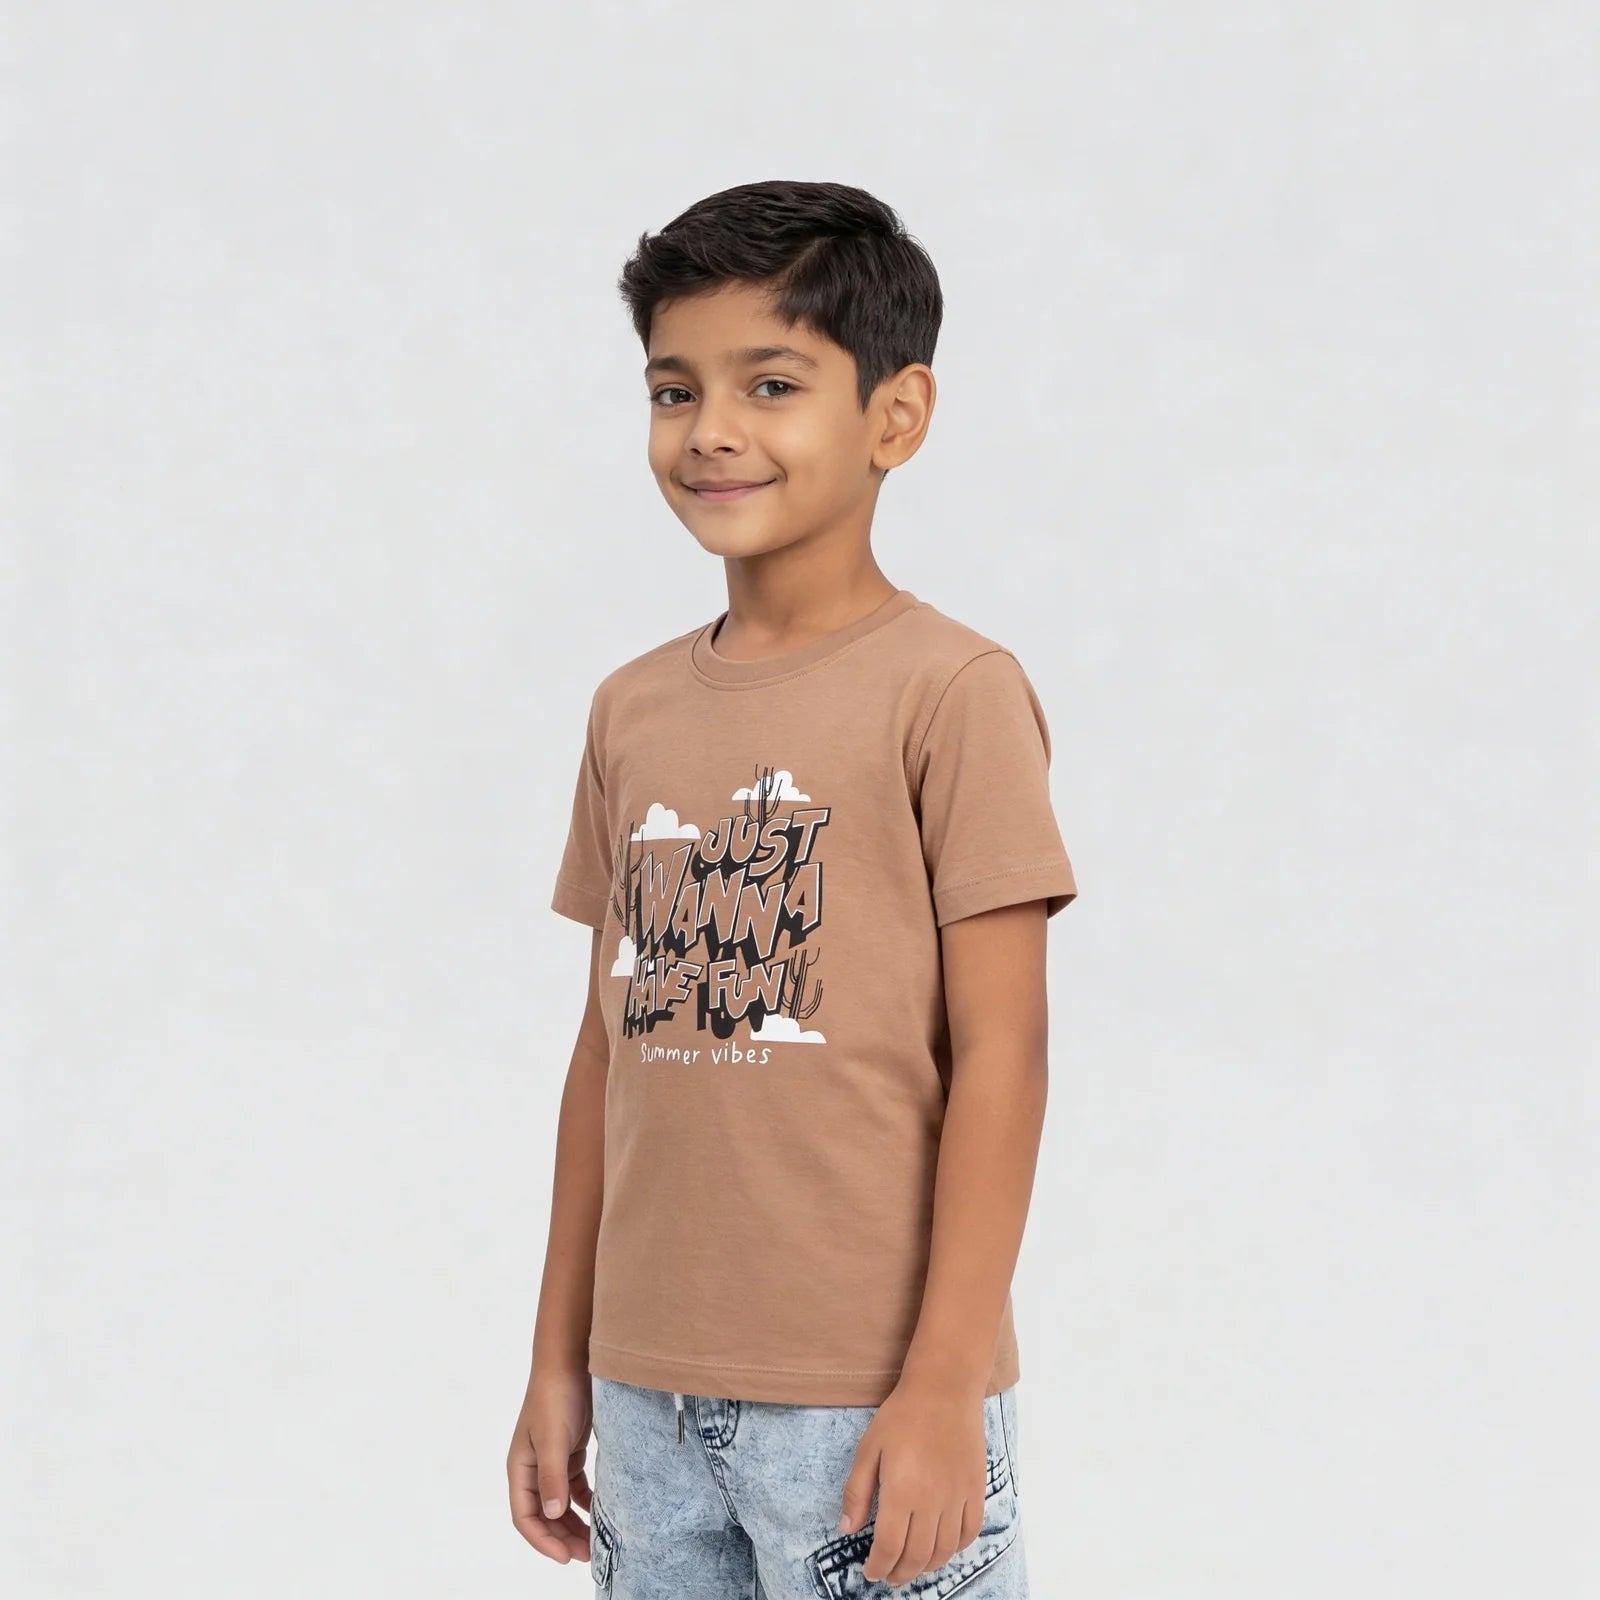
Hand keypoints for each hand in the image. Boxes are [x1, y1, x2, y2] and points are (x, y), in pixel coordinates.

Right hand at [506, 1362, 594, 1563]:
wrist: (571, 1361)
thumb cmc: (555, 1398)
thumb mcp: (553, 1439)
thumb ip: (552, 1477)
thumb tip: (552, 1514)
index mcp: (520, 1468)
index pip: (525, 1517)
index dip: (543, 1540)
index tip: (566, 1556)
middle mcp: (533, 1468)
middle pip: (545, 1515)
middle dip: (563, 1537)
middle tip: (589, 1555)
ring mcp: (552, 1460)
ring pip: (561, 1504)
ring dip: (575, 1523)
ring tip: (596, 1541)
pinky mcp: (571, 1451)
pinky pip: (576, 1487)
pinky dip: (586, 1502)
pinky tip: (601, 1511)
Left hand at [837, 1378, 988, 1586]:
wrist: (944, 1389)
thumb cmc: (901, 1416)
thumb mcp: (868, 1449)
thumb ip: (857, 1491)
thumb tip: (846, 1529)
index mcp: (901, 1492)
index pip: (889, 1547)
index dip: (878, 1566)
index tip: (870, 1572)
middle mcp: (932, 1501)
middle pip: (917, 1556)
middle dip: (900, 1573)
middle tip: (889, 1576)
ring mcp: (958, 1497)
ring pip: (944, 1550)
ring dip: (927, 1567)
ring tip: (913, 1567)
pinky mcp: (976, 1490)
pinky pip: (969, 1532)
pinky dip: (956, 1549)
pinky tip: (943, 1547)